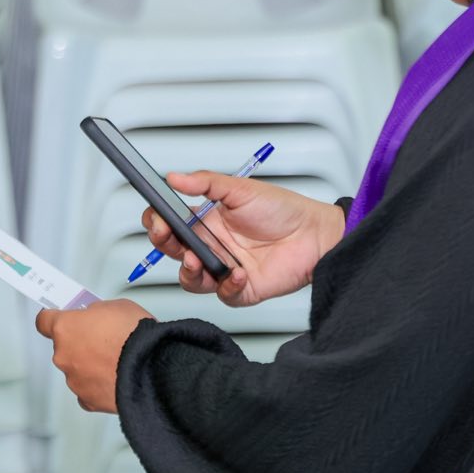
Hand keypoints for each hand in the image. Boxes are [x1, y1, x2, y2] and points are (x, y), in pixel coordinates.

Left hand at [36, 299, 150, 413]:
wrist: (151, 368)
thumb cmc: (135, 337)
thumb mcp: (117, 307)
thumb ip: (97, 311)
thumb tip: (95, 316)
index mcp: (65, 328)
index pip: (44, 321)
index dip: (54, 318)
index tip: (60, 317)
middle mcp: (64, 355)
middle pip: (63, 347)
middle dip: (79, 343)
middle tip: (101, 339)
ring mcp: (74, 379)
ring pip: (75, 370)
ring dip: (89, 365)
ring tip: (115, 360)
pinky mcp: (88, 400)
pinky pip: (86, 390)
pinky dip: (96, 386)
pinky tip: (112, 378)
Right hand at [143, 172, 343, 306]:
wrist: (316, 234)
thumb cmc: (283, 210)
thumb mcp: (241, 189)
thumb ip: (206, 183)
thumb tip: (174, 177)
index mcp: (207, 221)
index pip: (171, 224)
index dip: (158, 223)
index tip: (157, 218)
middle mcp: (212, 245)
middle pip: (174, 251)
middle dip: (164, 244)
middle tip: (167, 235)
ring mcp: (225, 268)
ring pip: (191, 279)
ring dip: (188, 271)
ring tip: (197, 259)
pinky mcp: (242, 289)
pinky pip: (224, 295)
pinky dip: (227, 285)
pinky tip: (238, 272)